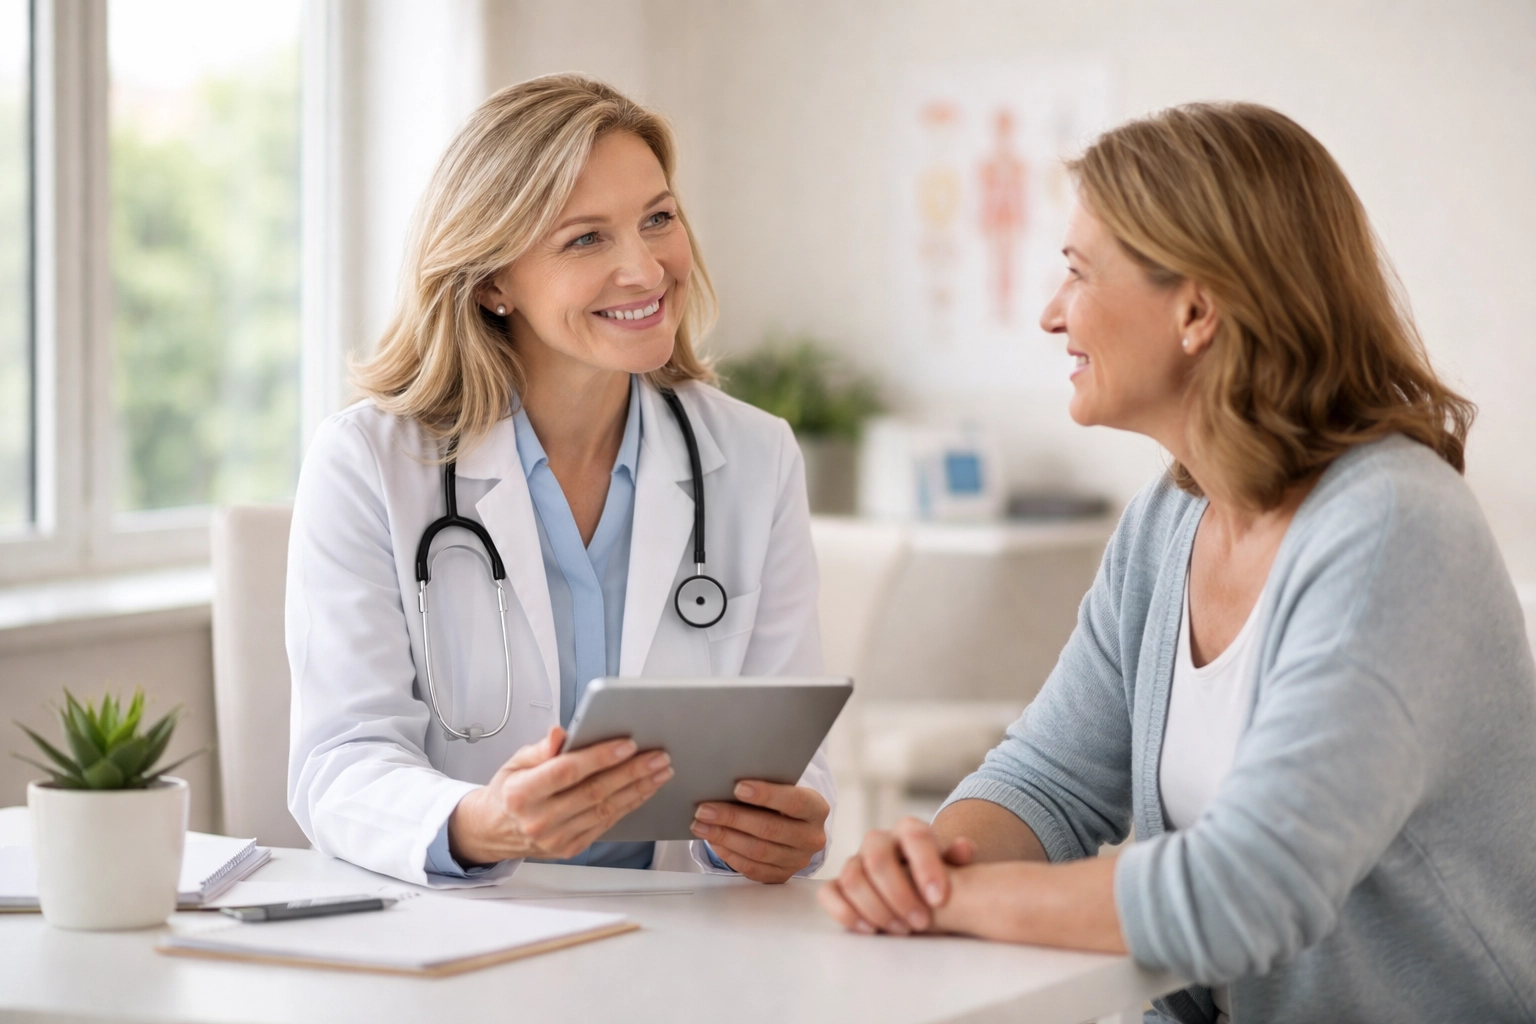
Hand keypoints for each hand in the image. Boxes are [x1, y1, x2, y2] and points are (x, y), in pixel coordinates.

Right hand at [448, 726, 671, 864]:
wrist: (494, 830)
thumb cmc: (508, 791)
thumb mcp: (515, 762)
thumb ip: (541, 748)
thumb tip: (561, 733)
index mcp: (522, 793)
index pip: (567, 772)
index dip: (599, 757)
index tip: (627, 744)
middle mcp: (539, 819)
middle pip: (594, 792)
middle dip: (631, 772)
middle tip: (657, 756)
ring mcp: (556, 838)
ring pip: (606, 810)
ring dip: (638, 789)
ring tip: (660, 771)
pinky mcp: (570, 848)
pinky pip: (606, 824)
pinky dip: (629, 805)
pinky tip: (644, 790)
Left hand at [690, 781, 829, 883]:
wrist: (795, 826)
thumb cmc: (782, 801)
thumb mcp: (784, 789)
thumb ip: (765, 788)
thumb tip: (726, 783)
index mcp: (816, 809)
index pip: (793, 801)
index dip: (765, 794)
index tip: (737, 787)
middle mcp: (812, 837)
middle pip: (770, 829)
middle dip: (733, 818)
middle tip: (705, 809)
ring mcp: (798, 860)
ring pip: (758, 851)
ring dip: (725, 837)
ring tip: (701, 825)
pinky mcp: (781, 876)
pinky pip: (752, 868)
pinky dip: (729, 854)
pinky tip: (713, 841)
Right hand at [817, 816, 975, 934]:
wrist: (918, 887)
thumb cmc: (936, 877)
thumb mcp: (953, 867)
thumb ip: (958, 858)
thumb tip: (964, 848)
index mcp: (908, 831)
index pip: (915, 837)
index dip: (926, 866)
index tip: (939, 899)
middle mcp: (878, 842)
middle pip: (878, 859)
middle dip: (899, 894)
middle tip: (921, 923)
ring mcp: (855, 862)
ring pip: (852, 877)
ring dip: (877, 908)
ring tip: (902, 931)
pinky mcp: (838, 885)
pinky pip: (828, 893)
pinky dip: (845, 912)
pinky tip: (870, 930)